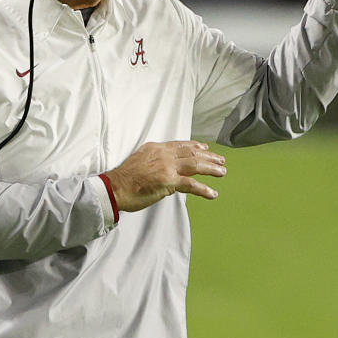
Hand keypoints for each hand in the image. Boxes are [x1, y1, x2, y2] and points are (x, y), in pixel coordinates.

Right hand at [103, 141, 226, 211]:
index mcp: (156, 148)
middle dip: (209, 156)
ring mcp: (167, 167)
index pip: (180, 144)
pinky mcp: (168, 181)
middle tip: (220, 160)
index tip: (205, 147)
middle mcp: (164, 154)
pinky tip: (212, 193)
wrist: (115, 187)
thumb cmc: (124, 178)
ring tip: (222, 172)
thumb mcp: (140, 160)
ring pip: (195, 165)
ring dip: (211, 169)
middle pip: (192, 153)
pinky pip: (191, 185)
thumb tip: (167, 169)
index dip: (195, 145)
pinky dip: (204, 190)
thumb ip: (155, 161)